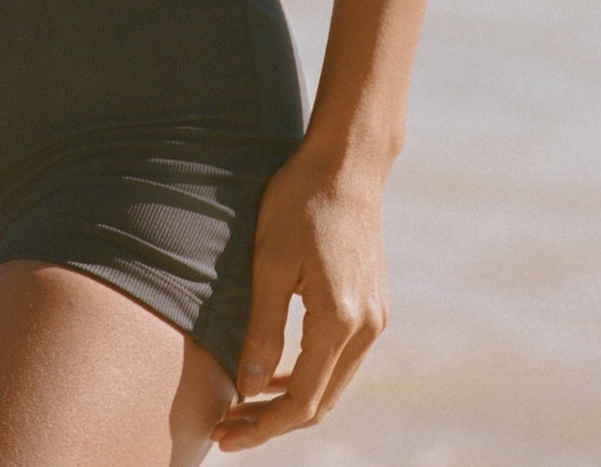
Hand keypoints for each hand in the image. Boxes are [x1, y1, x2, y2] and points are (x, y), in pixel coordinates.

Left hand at [211, 143, 390, 450]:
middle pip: (321, 402)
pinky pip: (341, 358)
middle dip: (273, 421)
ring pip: (333, 383)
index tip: (225, 437)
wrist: (346, 164)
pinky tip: (278, 370)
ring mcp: (376, 318)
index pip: (302, 402)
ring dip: (291, 400)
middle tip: (227, 427)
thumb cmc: (301, 202)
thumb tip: (249, 389)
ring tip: (246, 405)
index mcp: (340, 320)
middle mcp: (367, 328)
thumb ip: (263, 329)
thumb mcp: (270, 262)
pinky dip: (309, 374)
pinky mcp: (374, 305)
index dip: (262, 427)